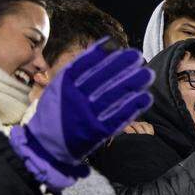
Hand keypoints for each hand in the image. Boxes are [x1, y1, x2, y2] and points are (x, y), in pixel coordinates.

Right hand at [9, 39, 153, 188]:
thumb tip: (101, 51)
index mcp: (64, 86)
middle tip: (138, 57)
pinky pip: (118, 116)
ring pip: (113, 96)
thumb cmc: (56, 113)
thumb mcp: (58, 89)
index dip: (105, 56)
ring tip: (147, 74)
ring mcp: (87, 115)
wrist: (47, 145)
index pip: (85, 66)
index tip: (121, 49)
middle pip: (102, 78)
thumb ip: (76, 72)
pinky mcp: (98, 131)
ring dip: (132, 84)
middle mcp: (75, 98)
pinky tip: (145, 97)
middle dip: (122, 66)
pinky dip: (132, 106)